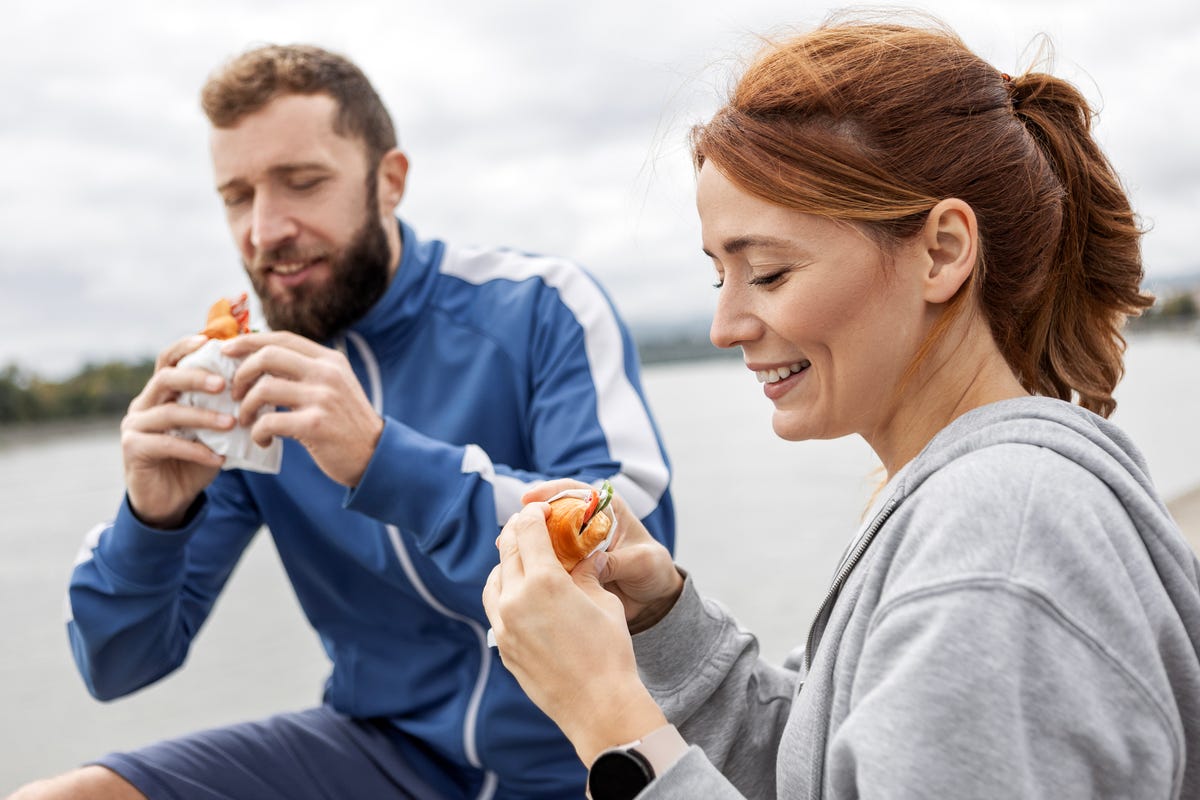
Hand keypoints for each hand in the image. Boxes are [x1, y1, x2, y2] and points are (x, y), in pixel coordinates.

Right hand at [122, 335, 233, 527]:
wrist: (169, 500)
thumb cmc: (195, 459)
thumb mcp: (213, 431)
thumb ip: (225, 408)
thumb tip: (261, 387)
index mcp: (161, 393)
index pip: (169, 359)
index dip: (186, 346)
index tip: (210, 340)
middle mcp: (143, 404)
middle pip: (166, 378)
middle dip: (196, 377)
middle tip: (223, 384)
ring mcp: (134, 426)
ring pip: (168, 412)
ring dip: (203, 416)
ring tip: (232, 423)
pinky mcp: (133, 449)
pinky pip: (166, 444)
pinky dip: (196, 449)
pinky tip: (219, 458)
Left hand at [221, 332, 382, 486]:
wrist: (376, 456)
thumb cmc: (346, 423)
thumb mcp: (335, 386)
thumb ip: (307, 371)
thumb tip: (262, 358)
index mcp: (329, 360)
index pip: (281, 338)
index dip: (248, 341)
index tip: (226, 350)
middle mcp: (327, 373)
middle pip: (268, 356)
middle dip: (241, 373)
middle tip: (235, 393)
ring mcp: (322, 397)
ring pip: (264, 389)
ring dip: (247, 407)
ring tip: (248, 421)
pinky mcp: (316, 425)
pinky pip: (270, 421)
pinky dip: (258, 433)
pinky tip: (263, 441)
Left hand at [483, 502, 666, 763]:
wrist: (598, 706)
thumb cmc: (609, 651)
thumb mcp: (603, 601)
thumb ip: (585, 572)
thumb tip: (583, 556)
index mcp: (543, 581)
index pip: (527, 530)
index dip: (534, 514)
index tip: (541, 509)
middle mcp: (515, 599)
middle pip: (507, 551)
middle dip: (518, 533)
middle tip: (529, 526)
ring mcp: (503, 625)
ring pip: (494, 579)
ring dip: (507, 563)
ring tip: (524, 560)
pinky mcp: (502, 646)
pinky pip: (495, 607)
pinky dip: (504, 591)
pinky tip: (521, 594)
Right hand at [522, 479, 683, 630]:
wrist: (654, 599)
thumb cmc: (653, 570)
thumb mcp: (642, 562)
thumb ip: (618, 560)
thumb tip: (593, 565)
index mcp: (608, 510)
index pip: (576, 490)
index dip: (551, 491)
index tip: (530, 498)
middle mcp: (589, 523)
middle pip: (554, 512)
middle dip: (532, 517)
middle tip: (513, 528)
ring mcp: (577, 545)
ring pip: (547, 537)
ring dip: (528, 541)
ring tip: (507, 547)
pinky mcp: (571, 566)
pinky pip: (549, 561)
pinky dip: (535, 562)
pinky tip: (519, 569)